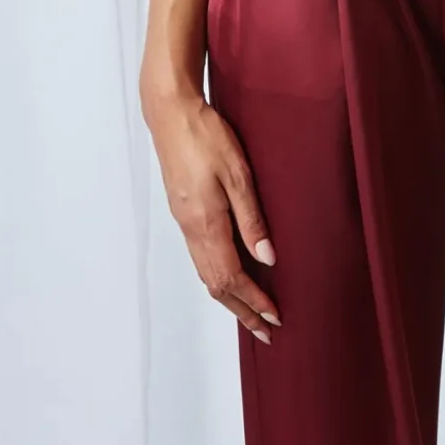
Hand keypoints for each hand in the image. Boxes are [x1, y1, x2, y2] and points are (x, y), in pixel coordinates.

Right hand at [144, 89, 280, 340]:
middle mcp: (191, 230)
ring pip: (205, 274)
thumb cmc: (206, 136)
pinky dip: (218, 277)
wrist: (170, 114)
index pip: (232, 277)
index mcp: (206, 223)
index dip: (253, 301)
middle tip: (265, 331)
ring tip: (251, 312)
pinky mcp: (183, 213)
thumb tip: (267, 259)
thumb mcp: (238, 175)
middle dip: (241, 310)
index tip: (274, 318)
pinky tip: (231, 277)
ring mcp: (184, 222)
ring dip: (229, 297)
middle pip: (215, 284)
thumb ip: (252, 219)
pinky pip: (200, 258)